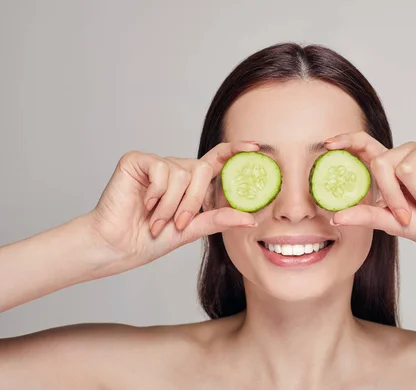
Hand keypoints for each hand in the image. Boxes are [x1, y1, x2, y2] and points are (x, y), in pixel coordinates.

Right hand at [86, 142, 258, 275]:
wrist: (117, 245)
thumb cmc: (151, 239)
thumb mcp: (191, 229)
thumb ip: (219, 220)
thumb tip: (251, 219)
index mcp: (191, 182)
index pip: (218, 159)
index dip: (236, 150)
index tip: (256, 147)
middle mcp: (176, 168)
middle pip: (203, 170)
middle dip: (193, 202)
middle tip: (178, 223)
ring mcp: (157, 163)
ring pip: (182, 173)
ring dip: (170, 205)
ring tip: (156, 221)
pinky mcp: (137, 160)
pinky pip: (161, 169)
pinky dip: (156, 192)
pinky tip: (144, 203)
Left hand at [325, 133, 415, 254]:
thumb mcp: (394, 223)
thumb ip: (367, 215)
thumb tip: (335, 217)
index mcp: (391, 171)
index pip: (364, 147)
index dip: (346, 142)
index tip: (327, 144)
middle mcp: (406, 157)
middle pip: (381, 162)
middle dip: (393, 196)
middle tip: (408, 215)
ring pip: (405, 165)